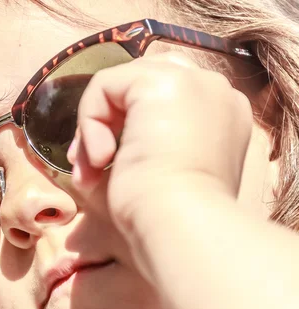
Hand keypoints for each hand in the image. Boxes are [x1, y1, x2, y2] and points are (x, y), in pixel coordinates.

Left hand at [68, 53, 253, 235]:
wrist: (183, 226)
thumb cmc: (167, 218)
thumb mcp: (156, 174)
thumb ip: (138, 147)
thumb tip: (94, 145)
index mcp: (221, 117)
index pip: (162, 98)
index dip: (123, 126)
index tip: (102, 168)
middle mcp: (213, 92)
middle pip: (140, 84)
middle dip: (105, 123)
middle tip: (86, 166)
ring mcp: (192, 81)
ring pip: (120, 85)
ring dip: (94, 129)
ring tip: (90, 172)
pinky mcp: (161, 82)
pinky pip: (105, 86)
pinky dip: (90, 122)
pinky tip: (101, 159)